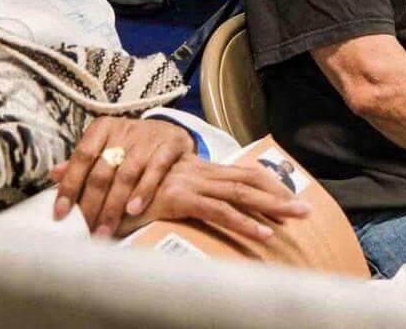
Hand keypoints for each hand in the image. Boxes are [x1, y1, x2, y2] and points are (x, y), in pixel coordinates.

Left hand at [52, 116, 193, 237]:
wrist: (170, 132)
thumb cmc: (132, 146)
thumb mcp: (106, 147)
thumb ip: (83, 162)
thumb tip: (55, 174)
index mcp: (103, 128)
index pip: (82, 157)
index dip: (70, 186)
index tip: (61, 213)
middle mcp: (124, 129)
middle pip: (102, 171)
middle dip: (92, 205)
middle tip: (86, 229)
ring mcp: (148, 137)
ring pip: (126, 175)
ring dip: (114, 206)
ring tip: (105, 229)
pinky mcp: (170, 145)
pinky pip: (155, 170)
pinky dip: (143, 191)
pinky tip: (134, 210)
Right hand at [116, 153, 309, 241]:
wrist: (99, 184)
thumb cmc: (128, 193)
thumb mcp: (159, 195)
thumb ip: (178, 198)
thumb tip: (197, 207)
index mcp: (198, 170)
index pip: (242, 174)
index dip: (267, 186)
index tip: (288, 199)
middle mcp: (199, 172)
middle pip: (249, 180)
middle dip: (279, 196)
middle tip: (306, 210)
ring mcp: (191, 183)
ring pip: (241, 193)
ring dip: (272, 207)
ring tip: (296, 219)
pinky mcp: (180, 198)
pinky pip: (219, 211)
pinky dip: (244, 223)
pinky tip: (263, 234)